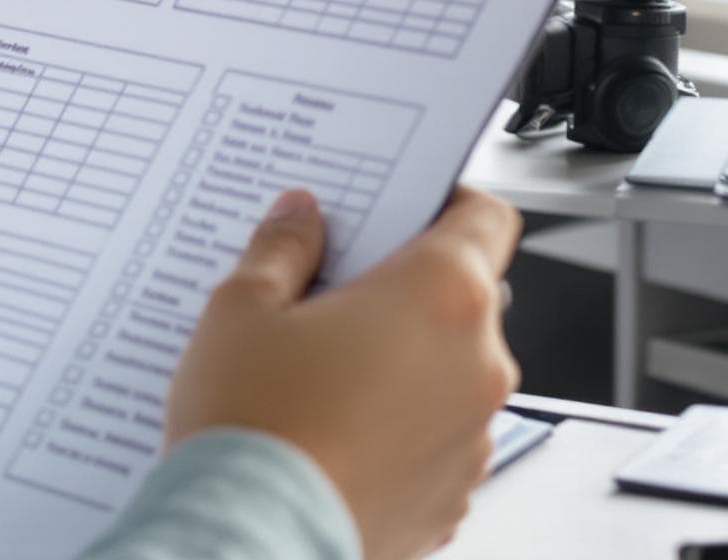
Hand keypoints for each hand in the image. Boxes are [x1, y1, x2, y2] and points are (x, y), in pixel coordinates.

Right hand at [165, 186, 521, 559]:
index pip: (485, 217)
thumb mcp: (242, 309)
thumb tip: (302, 217)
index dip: (445, 201)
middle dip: (401, 292)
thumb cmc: (251, 425)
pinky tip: (331, 433)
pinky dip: (397, 430)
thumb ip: (283, 248)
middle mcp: (479, 364)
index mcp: (441, 296)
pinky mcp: (453, 496)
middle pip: (462, 298)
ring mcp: (473, 437)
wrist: (249, 539)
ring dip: (401, 364)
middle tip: (327, 299)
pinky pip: (435, 439)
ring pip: (448, 372)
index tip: (403, 206)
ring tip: (318, 379)